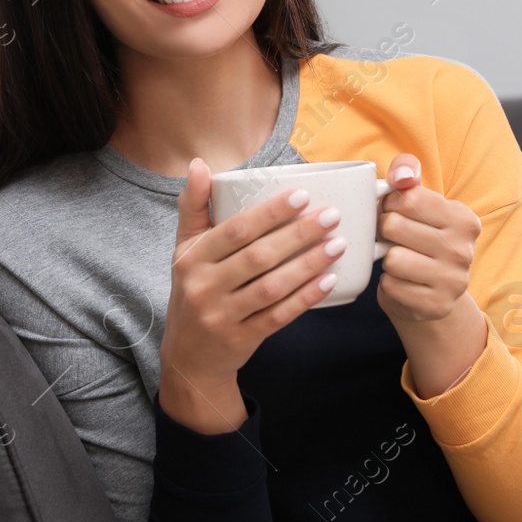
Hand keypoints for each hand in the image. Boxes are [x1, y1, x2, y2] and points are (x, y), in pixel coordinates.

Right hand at [157, 158, 344, 430]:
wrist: (187, 357)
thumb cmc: (193, 291)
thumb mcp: (184, 250)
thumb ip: (194, 207)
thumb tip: (200, 163)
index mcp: (191, 259)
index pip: (234, 231)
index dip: (269, 213)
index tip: (302, 195)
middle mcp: (203, 287)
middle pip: (258, 257)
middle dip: (298, 235)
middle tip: (331, 216)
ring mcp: (223, 317)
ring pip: (272, 287)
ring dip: (308, 265)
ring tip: (338, 244)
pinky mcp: (242, 339)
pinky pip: (279, 316)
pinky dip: (305, 298)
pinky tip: (329, 280)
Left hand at [375, 153, 481, 325]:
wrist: (431, 291)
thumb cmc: (418, 236)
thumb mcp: (417, 199)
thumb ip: (407, 171)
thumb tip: (401, 176)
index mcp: (463, 219)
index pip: (407, 198)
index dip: (390, 204)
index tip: (396, 213)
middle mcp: (463, 250)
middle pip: (394, 226)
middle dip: (385, 231)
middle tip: (394, 238)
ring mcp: (454, 281)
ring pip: (392, 259)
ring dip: (387, 259)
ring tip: (399, 260)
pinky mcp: (437, 306)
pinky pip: (391, 286)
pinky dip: (389, 283)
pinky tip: (403, 282)